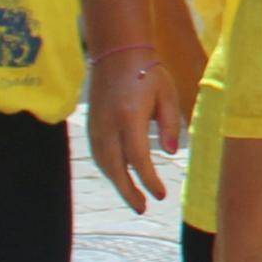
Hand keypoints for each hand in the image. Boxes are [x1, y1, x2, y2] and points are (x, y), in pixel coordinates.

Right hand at [86, 47, 186, 213]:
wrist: (117, 52)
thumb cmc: (148, 72)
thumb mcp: (167, 94)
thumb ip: (171, 124)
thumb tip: (169, 153)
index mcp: (129, 117)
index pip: (138, 159)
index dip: (148, 181)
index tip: (160, 196)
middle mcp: (108, 125)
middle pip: (115, 168)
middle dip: (128, 192)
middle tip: (142, 208)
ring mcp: (95, 126)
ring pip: (103, 164)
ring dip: (117, 182)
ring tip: (133, 197)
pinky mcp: (91, 124)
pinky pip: (98, 154)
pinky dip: (108, 169)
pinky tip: (120, 176)